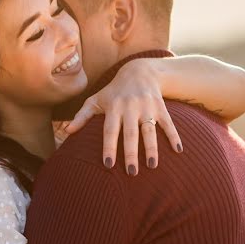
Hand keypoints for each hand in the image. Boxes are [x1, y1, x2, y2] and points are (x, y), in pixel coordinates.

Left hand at [65, 58, 181, 175]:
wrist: (140, 71)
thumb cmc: (113, 91)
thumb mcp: (96, 100)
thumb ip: (82, 116)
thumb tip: (66, 132)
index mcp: (113, 108)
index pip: (110, 130)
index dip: (109, 147)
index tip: (108, 164)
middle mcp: (130, 107)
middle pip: (130, 134)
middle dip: (131, 153)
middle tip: (131, 173)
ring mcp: (147, 107)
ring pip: (149, 130)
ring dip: (152, 148)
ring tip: (152, 165)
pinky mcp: (161, 107)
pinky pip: (168, 123)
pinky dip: (174, 136)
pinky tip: (178, 151)